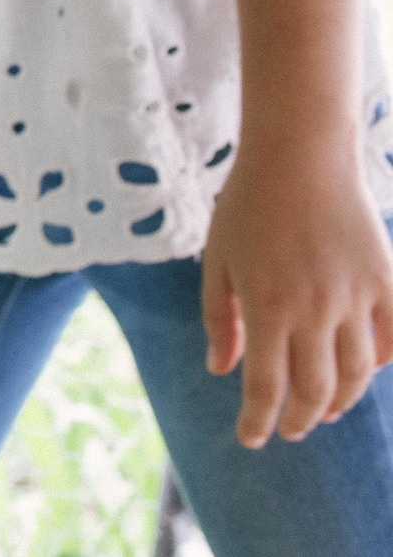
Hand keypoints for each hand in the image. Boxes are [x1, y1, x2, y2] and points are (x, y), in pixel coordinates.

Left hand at [200, 141, 392, 446]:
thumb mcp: (218, 261)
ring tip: (325, 409)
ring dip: (342, 400)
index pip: (265, 387)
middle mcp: (314, 310)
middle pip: (316, 390)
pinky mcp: (386, 280)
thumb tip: (221, 371)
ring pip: (358, 373)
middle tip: (289, 429)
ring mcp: (356, 297)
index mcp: (266, 307)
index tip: (252, 439)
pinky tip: (365, 370)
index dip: (258, 421)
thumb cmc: (247, 206)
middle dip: (300, 419)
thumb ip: (218, 318)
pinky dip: (383, 361)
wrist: (300, 155)